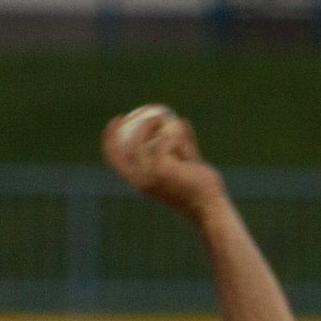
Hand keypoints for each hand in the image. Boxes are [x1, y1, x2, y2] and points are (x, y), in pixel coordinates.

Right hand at [101, 111, 227, 224]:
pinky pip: (165, 141)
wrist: (210, 205)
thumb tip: (180, 121)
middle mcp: (140, 182)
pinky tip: (183, 142)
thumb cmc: (201, 188)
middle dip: (113, 133)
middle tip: (125, 115)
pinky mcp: (161, 168)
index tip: (117, 121)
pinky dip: (176, 137)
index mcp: (141, 183)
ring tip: (161, 117)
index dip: (110, 141)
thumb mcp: (188, 161)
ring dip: (148, 125)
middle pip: (117, 153)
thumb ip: (184, 143)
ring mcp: (149, 176)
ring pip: (140, 142)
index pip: (116, 162)